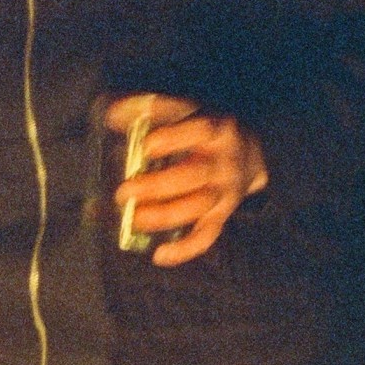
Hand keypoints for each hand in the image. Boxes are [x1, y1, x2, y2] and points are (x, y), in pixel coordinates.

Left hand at [106, 94, 268, 265]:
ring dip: (163, 216)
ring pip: (198, 208)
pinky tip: (159, 255)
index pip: (200, 131)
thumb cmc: (205, 129)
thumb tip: (111, 115)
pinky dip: (185, 249)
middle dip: (157, 187)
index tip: (145, 146)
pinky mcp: (222, 215)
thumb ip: (150, 108)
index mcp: (216, 129)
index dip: (174, 139)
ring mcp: (224, 192)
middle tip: (122, 193)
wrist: (253, 154)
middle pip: (194, 176)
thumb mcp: (186, 110)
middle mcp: (223, 162)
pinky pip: (207, 237)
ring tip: (132, 219)